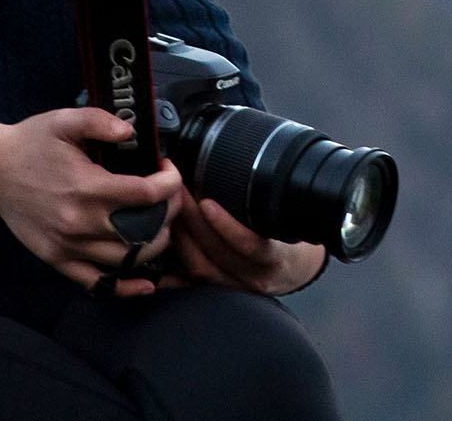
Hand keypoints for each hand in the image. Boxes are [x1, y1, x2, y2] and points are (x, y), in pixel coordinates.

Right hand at [0, 110, 180, 296]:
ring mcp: (68, 246)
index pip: (146, 194)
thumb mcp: (63, 120)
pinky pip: (98, 284)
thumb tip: (131, 133)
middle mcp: (79, 222)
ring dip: (154, 245)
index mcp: (85, 187)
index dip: (169, 183)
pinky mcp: (57, 260)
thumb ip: (99, 121)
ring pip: (127, 259)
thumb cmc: (30, 143)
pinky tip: (146, 282)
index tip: (169, 170)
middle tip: (171, 198)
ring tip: (160, 225)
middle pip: (143, 230)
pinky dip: (126, 287)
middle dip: (168, 214)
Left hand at [159, 181, 327, 295]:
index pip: (252, 245)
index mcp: (274, 256)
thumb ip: (266, 201)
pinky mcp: (218, 291)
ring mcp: (234, 287)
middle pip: (218, 253)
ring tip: (169, 211)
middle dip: (193, 222)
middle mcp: (254, 276)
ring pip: (201, 266)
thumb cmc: (287, 239)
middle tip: (177, 193)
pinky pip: (191, 282)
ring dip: (181, 238)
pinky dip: (173, 269)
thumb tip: (243, 160)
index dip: (227, 227)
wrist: (292, 271)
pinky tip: (159, 254)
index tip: (207, 203)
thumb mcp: (284, 221)